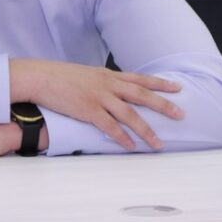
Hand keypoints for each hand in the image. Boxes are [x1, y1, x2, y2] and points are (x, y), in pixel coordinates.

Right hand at [9, 59, 183, 150]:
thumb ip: (102, 82)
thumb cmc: (60, 77)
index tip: (177, 88)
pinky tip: (131, 146)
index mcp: (108, 75)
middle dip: (163, 105)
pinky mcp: (88, 110)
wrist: (41, 77)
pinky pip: (109, 126)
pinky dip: (122, 137)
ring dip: (146, 130)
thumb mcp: (86, 75)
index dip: (160, 83)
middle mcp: (107, 84)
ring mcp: (98, 97)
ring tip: (159, 143)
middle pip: (142, 95)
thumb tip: (113, 90)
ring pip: (129, 114)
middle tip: (180, 114)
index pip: (140, 78)